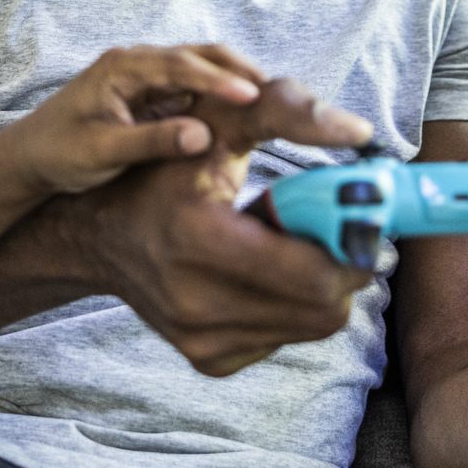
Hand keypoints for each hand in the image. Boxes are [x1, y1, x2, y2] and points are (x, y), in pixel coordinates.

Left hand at [1, 43, 267, 194]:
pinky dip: (221, 95)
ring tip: (271, 98)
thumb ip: (151, 142)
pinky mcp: (153, 95)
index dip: (217, 80)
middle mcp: (137, 63)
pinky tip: (246, 111)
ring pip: (200, 68)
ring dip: (233, 80)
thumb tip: (202, 136)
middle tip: (276, 90)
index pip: (178, 66)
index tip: (251, 95)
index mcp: (121, 67)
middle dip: (237, 70)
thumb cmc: (58, 153)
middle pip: (198, 55)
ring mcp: (147, 77)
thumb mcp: (102, 152)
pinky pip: (194, 87)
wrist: (30, 157)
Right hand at [74, 77, 374, 375]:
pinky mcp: (208, 359)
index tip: (366, 210)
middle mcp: (195, 300)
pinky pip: (286, 337)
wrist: (102, 233)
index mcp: (198, 238)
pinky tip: (267, 270)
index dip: (355, 242)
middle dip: (346, 262)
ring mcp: (200, 338)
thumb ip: (286, 108)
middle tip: (340, 224)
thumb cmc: (166, 166)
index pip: (317, 274)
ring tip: (297, 241)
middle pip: (325, 307)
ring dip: (324, 283)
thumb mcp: (216, 120)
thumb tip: (359, 130)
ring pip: (314, 326)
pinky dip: (293, 304)